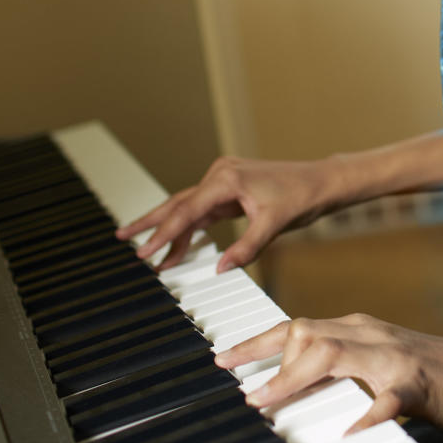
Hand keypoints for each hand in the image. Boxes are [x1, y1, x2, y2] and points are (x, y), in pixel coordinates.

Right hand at [115, 155, 343, 271]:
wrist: (321, 181)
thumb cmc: (302, 197)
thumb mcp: (273, 225)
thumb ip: (245, 248)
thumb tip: (219, 268)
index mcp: (226, 179)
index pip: (187, 211)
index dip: (163, 233)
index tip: (143, 251)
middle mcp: (221, 174)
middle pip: (178, 203)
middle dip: (150, 222)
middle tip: (122, 236)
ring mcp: (225, 180)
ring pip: (188, 207)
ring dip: (169, 228)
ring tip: (144, 249)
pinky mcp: (231, 188)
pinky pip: (203, 210)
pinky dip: (190, 228)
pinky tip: (178, 247)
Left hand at [216, 314, 442, 433]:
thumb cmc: (427, 375)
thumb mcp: (375, 364)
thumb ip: (337, 370)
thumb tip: (286, 389)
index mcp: (358, 329)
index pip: (297, 327)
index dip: (256, 342)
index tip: (222, 359)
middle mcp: (371, 335)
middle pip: (307, 334)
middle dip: (266, 359)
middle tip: (243, 393)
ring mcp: (394, 357)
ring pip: (335, 353)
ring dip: (296, 379)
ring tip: (269, 404)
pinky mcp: (418, 384)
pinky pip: (388, 398)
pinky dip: (365, 414)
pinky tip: (348, 433)